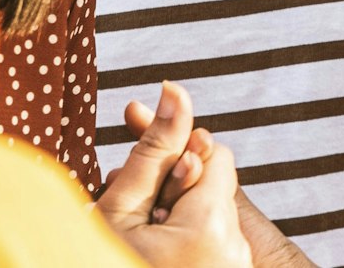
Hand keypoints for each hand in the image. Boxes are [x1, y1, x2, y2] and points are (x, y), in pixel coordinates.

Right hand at [117, 95, 315, 266]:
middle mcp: (235, 249)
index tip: (146, 168)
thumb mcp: (118, 213)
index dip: (177, 152)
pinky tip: (152, 253)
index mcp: (211, 225)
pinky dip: (184, 241)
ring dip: (176, 216)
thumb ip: (151, 152)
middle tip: (134, 211)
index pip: (213, 153)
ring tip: (138, 237)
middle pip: (212, 186)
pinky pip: (213, 244)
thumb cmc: (107, 267)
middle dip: (173, 187)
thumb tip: (175, 93)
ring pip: (210, 217)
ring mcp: (236, 267)